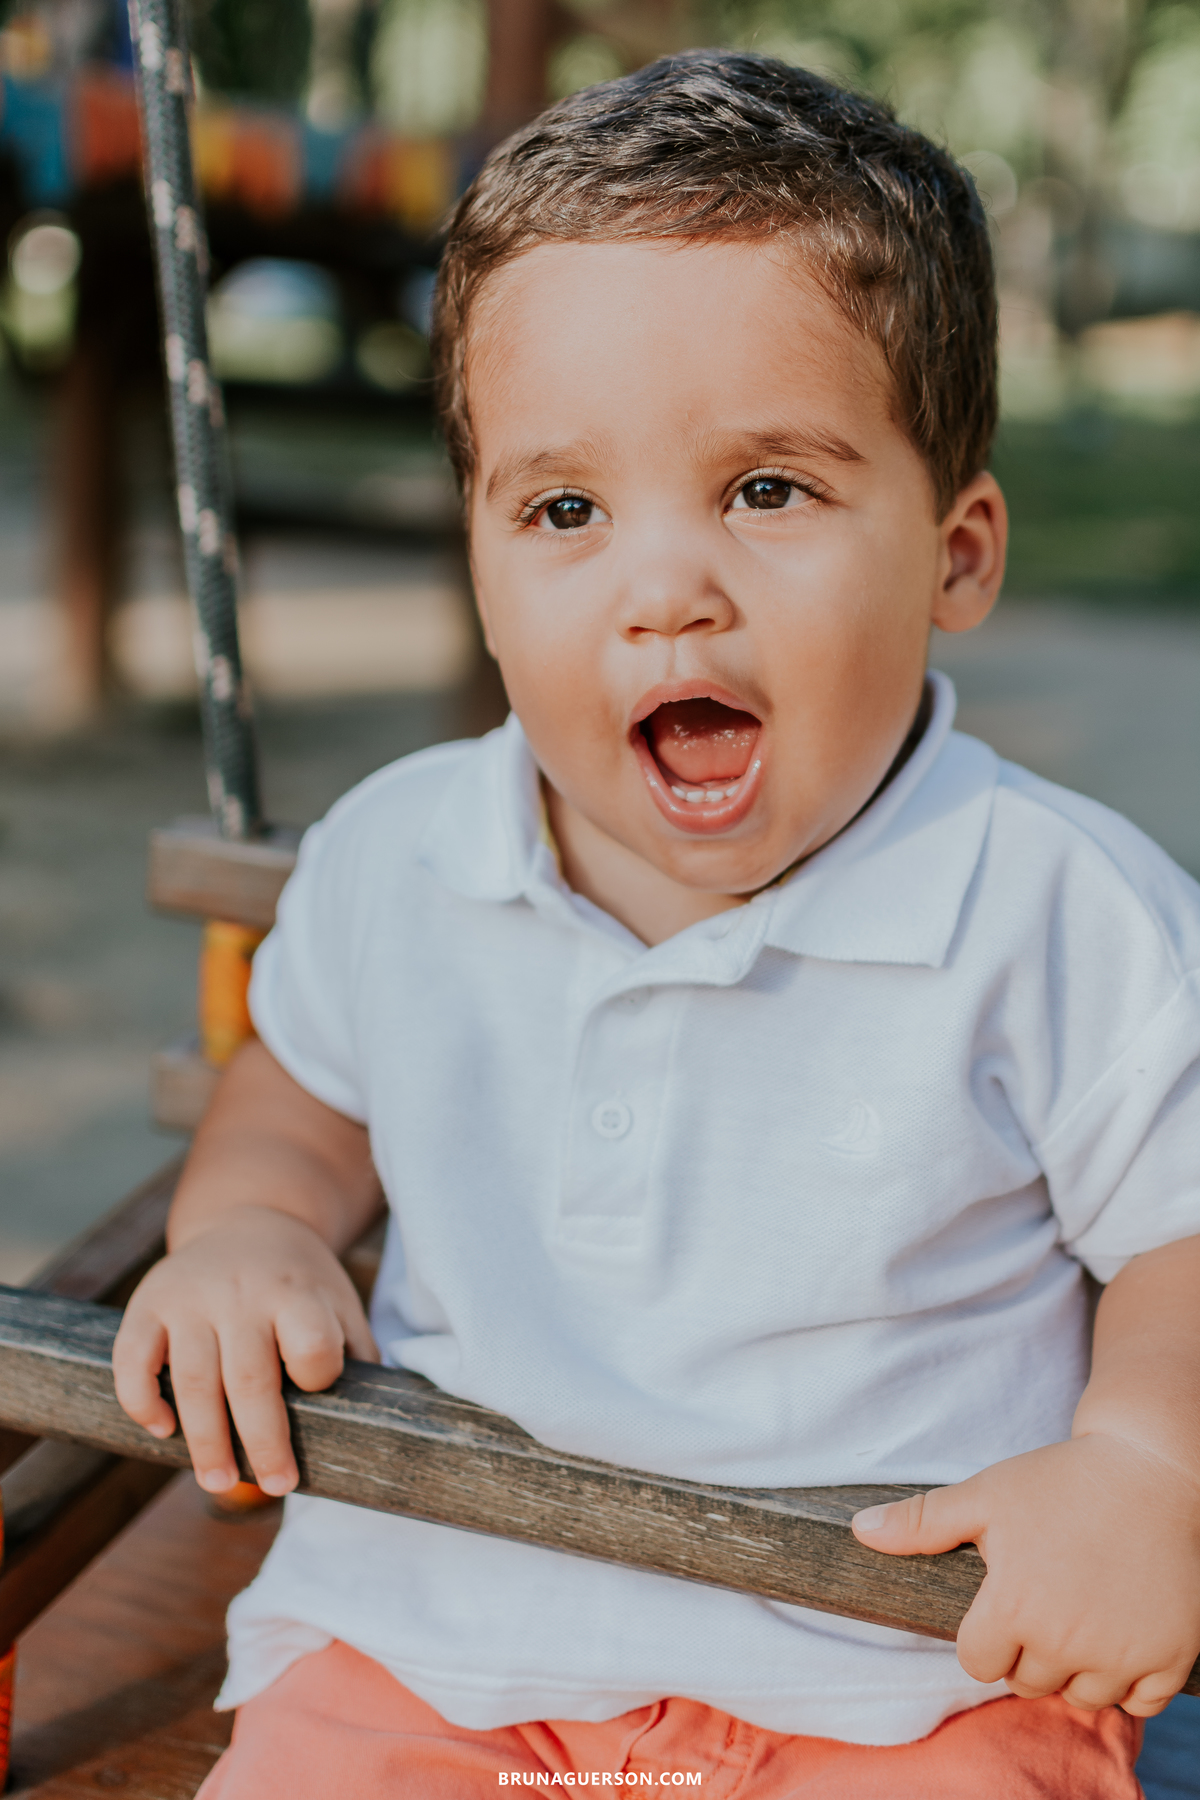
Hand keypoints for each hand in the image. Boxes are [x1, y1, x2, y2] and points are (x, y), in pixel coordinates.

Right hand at [113, 1206, 378, 1496]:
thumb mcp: (340, 1303)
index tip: (318, 1395)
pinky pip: (133, 1360)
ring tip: (219, 1482)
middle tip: (276, 1485)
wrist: (249, 1219)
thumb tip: (375, 1426)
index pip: (311, 1346)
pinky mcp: (149, 1302)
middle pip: (250, 1379)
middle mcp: (242, 1293)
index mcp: (297, 1293)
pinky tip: (163, 1430)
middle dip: (263, 1442)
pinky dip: (141, 1401)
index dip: (318, 1377)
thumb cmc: (300, 1283)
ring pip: (194, 1380)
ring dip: (205, 1441)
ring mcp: (191, 1298)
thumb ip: (356, 1356)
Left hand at [852, 1433, 1199, 1714]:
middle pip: (1028, 1682)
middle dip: (1028, 1650)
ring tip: (1081, 1614)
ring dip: (1076, 1668)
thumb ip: (922, 1522)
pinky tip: (1121, 1633)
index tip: (1003, 1602)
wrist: (1152, 1470)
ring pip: (1082, 1697)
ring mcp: (1123, 1655)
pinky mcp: (1169, 1659)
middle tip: (1044, 1601)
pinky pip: (1139, 1703)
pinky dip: (1129, 1681)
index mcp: (1015, 1607)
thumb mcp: (986, 1495)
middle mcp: (1067, 1641)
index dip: (984, 1634)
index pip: (978, 1661)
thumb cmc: (1060, 1480)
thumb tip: (860, 1530)